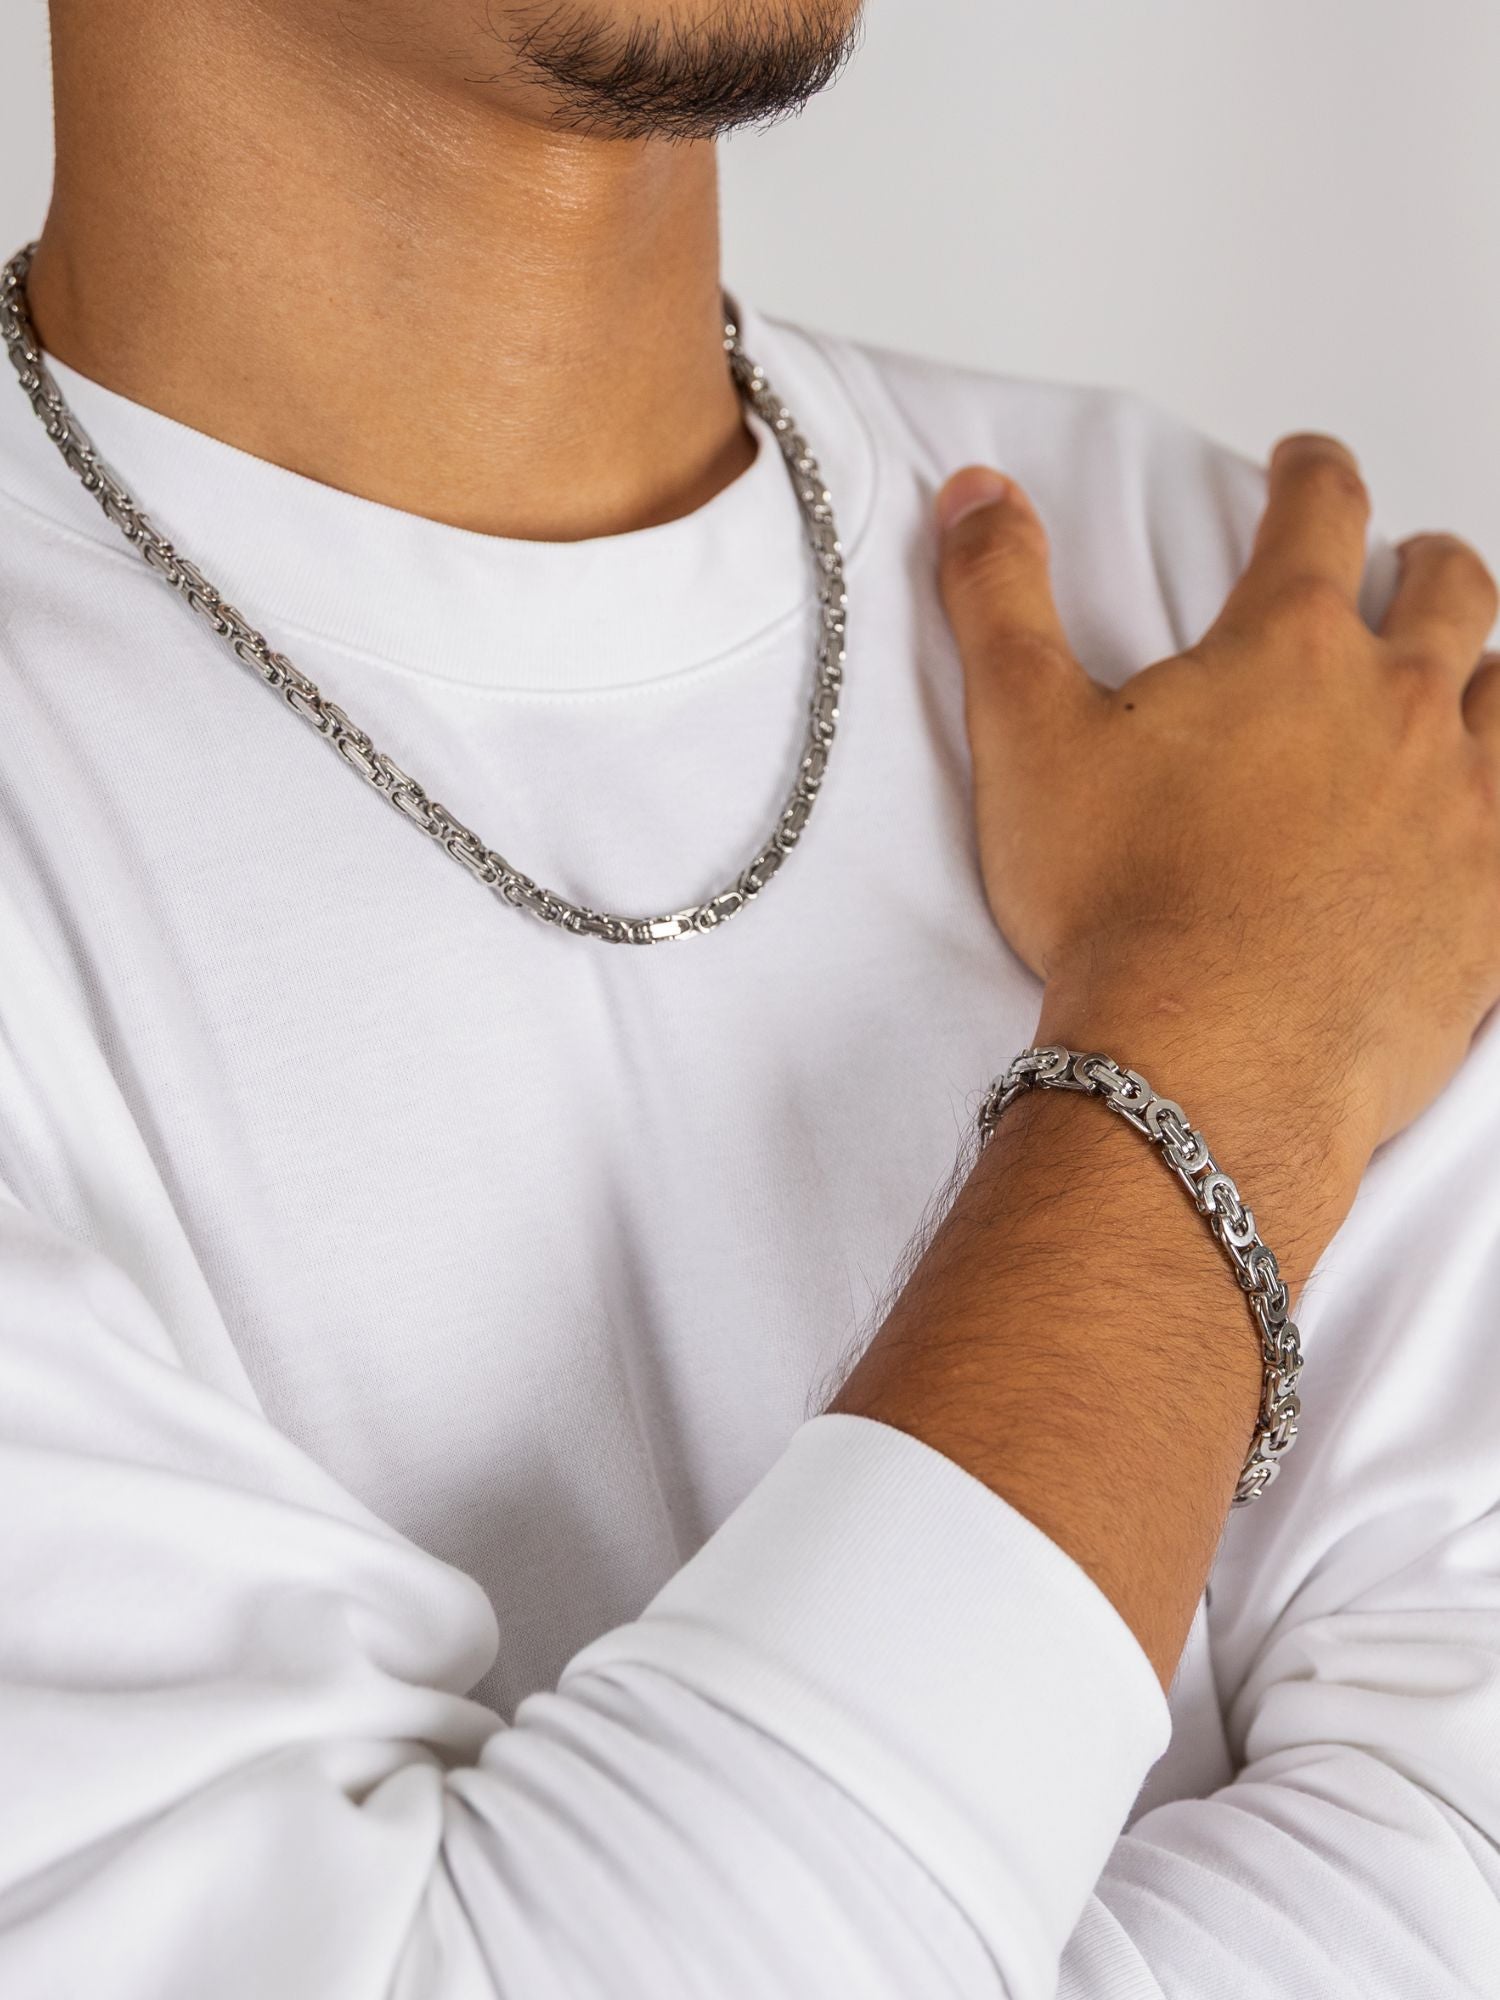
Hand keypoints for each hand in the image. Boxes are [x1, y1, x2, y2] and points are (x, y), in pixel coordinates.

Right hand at [937, 435, 1499, 1184]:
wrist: (1204, 1060)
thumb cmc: (1119, 905)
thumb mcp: (1026, 735)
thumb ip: (998, 598)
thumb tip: (977, 492)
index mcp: (1291, 648)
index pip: (1321, 511)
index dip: (1310, 472)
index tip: (1301, 466)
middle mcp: (1398, 708)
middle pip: (1449, 591)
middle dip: (1425, 563)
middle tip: (1407, 564)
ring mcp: (1462, 807)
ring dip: (1485, 673)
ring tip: (1464, 681)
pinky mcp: (1491, 907)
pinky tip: (1482, 820)